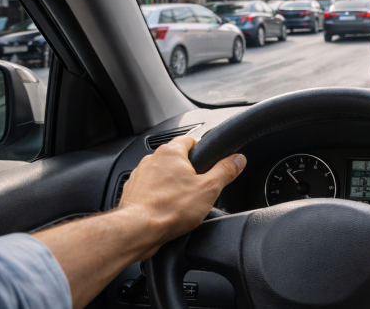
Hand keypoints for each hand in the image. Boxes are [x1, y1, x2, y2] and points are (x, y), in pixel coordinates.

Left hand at [34, 136, 245, 307]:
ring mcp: (139, 176)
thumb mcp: (209, 189)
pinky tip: (168, 209)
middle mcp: (151, 159)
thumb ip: (226, 171)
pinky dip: (159, 196)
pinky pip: (150, 189)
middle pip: (176, 158)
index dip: (203, 149)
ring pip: (162, 174)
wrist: (137, 230)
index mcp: (170, 152)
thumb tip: (238, 159)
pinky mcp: (131, 192)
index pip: (190, 139)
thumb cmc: (169, 209)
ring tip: (183, 201)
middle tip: (200, 186)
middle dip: (188, 170)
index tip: (210, 160)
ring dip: (172, 183)